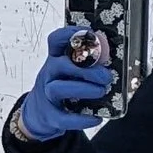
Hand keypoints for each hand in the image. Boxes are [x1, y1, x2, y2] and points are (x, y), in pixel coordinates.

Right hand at [18, 24, 115, 142]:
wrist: (39, 114)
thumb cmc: (61, 87)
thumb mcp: (69, 71)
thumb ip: (87, 65)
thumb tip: (112, 63)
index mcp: (55, 59)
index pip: (56, 40)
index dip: (71, 34)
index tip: (90, 35)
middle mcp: (49, 74)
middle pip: (61, 64)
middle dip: (86, 69)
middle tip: (106, 76)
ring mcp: (46, 95)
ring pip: (58, 88)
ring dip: (83, 89)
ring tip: (101, 92)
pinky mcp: (50, 115)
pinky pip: (63, 118)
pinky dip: (81, 119)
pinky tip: (96, 118)